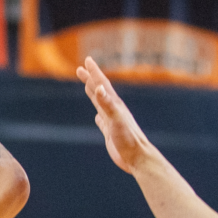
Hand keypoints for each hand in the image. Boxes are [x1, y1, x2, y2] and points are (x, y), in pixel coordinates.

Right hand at [77, 57, 158, 173]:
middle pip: (100, 91)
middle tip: (80, 68)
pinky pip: (102, 121)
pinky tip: (97, 117)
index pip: (102, 84)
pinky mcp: (111, 133)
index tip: (87, 60)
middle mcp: (114, 110)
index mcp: (115, 105)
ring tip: (87, 86)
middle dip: (90, 79)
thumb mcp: (116, 119)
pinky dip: (98, 115)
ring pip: (100, 104)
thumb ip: (107, 104)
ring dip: (93, 94)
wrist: (137, 157)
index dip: (94, 72)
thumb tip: (98, 88)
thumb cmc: (128, 139)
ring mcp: (112, 121)